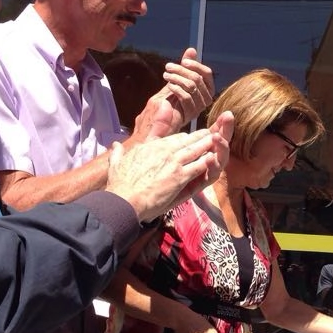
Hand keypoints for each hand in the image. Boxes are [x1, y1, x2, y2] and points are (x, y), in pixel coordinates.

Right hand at [106, 121, 228, 221]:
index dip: (185, 138)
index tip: (191, 138)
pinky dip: (207, 162)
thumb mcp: (116, 161)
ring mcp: (173, 163)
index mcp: (150, 147)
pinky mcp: (179, 177)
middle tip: (211, 134)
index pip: (173, 138)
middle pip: (187, 140)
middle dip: (200, 137)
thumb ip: (118, 152)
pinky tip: (215, 159)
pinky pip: (198, 166)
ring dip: (207, 145)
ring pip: (195, 150)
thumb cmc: (119, 184)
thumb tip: (115, 145)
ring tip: (218, 141)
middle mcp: (163, 151)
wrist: (124, 199)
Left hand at [132, 48, 213, 139]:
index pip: (207, 74)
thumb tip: (192, 50)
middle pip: (197, 79)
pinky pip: (186, 97)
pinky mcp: (190, 115)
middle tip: (168, 68)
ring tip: (166, 75)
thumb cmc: (165, 103)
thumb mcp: (176, 80)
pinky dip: (177, 88)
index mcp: (205, 91)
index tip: (183, 61)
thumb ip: (185, 67)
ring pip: (192, 86)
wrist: (155, 125)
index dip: (195, 65)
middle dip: (182, 70)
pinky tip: (169, 86)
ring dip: (177, 77)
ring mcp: (198, 109)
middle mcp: (205, 100)